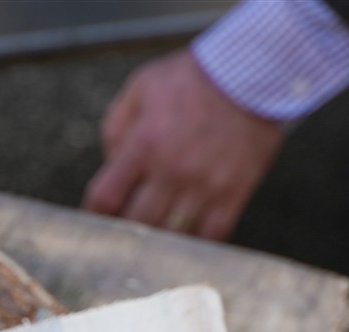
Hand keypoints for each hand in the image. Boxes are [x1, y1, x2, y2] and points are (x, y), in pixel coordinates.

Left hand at [82, 49, 283, 240]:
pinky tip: (187, 239)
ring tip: (153, 237)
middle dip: (125, 230)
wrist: (254, 70)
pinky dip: (195, 243)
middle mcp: (172, 170)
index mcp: (144, 145)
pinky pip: (210, 236)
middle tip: (124, 231)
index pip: (105, 198)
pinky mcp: (234, 191)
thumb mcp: (141, 88)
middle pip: (137, 223)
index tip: (96, 218)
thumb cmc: (192, 78)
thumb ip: (116, 127)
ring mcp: (205, 184)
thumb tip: (109, 164)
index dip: (94, 214)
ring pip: (171, 235)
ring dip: (159, 239)